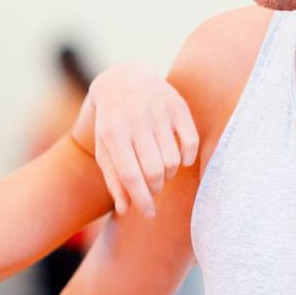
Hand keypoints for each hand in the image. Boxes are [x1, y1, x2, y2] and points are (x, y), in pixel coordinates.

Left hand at [73, 63, 198, 218]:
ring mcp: (158, 111)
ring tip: (161, 169)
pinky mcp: (177, 105)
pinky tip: (179, 160)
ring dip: (169, 173)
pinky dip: (187, 158)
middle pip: (154, 171)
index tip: (149, 214)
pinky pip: (191, 142)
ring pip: (173, 160)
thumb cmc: (112, 124)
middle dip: (156, 187)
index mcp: (114, 133)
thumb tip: (125, 210)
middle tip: (153, 186)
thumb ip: (114, 180)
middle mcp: (136, 120)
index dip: (142, 200)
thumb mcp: (105, 150)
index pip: (131, 176)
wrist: (123, 80)